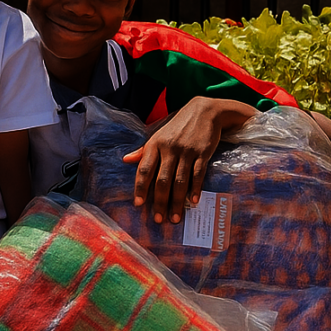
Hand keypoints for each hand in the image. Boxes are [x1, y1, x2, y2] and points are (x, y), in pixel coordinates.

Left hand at [123, 97, 253, 223]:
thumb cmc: (178, 126)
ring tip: (175, 218)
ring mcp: (186, 151)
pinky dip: (195, 189)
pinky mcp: (203, 153)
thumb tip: (126, 160)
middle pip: (162, 180)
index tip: (138, 204)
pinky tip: (192, 202)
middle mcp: (169, 149)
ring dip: (176, 201)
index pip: (144, 170)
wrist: (205, 111)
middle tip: (158, 219)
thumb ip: (143, 150)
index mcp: (155, 145)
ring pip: (179, 181)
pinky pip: (198, 174)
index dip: (140, 188)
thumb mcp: (158, 134)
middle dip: (159, 202)